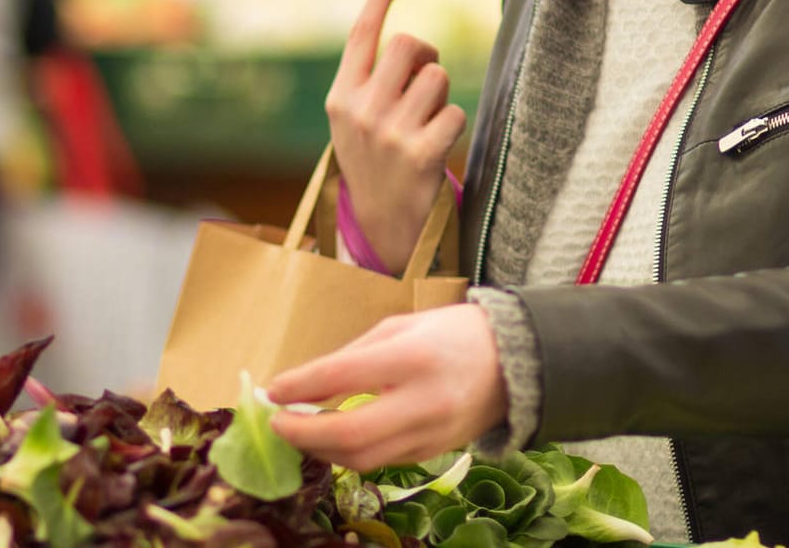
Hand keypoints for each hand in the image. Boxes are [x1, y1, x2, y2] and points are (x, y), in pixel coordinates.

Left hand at [268, 305, 506, 470]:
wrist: (517, 361)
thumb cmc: (453, 334)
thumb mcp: (400, 327)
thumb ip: (350, 357)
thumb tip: (299, 385)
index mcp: (413, 357)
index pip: (342, 377)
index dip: (299, 387)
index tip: (271, 392)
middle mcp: (424, 402)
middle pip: (350, 435)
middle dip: (302, 434)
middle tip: (277, 424)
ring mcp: (431, 434)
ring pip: (362, 459)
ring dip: (321, 450)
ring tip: (300, 432)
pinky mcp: (433, 454)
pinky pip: (382, 462)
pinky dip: (350, 453)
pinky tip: (333, 439)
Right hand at [326, 0, 467, 272]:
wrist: (384, 227)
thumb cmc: (378, 164)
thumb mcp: (357, 122)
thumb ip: (372, 82)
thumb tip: (410, 42)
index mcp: (341, 97)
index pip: (362, 34)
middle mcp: (359, 111)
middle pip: (410, 45)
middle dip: (427, 57)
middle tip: (425, 84)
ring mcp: (387, 133)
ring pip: (437, 77)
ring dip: (441, 97)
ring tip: (427, 125)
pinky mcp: (417, 155)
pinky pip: (454, 112)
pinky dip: (453, 126)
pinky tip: (438, 148)